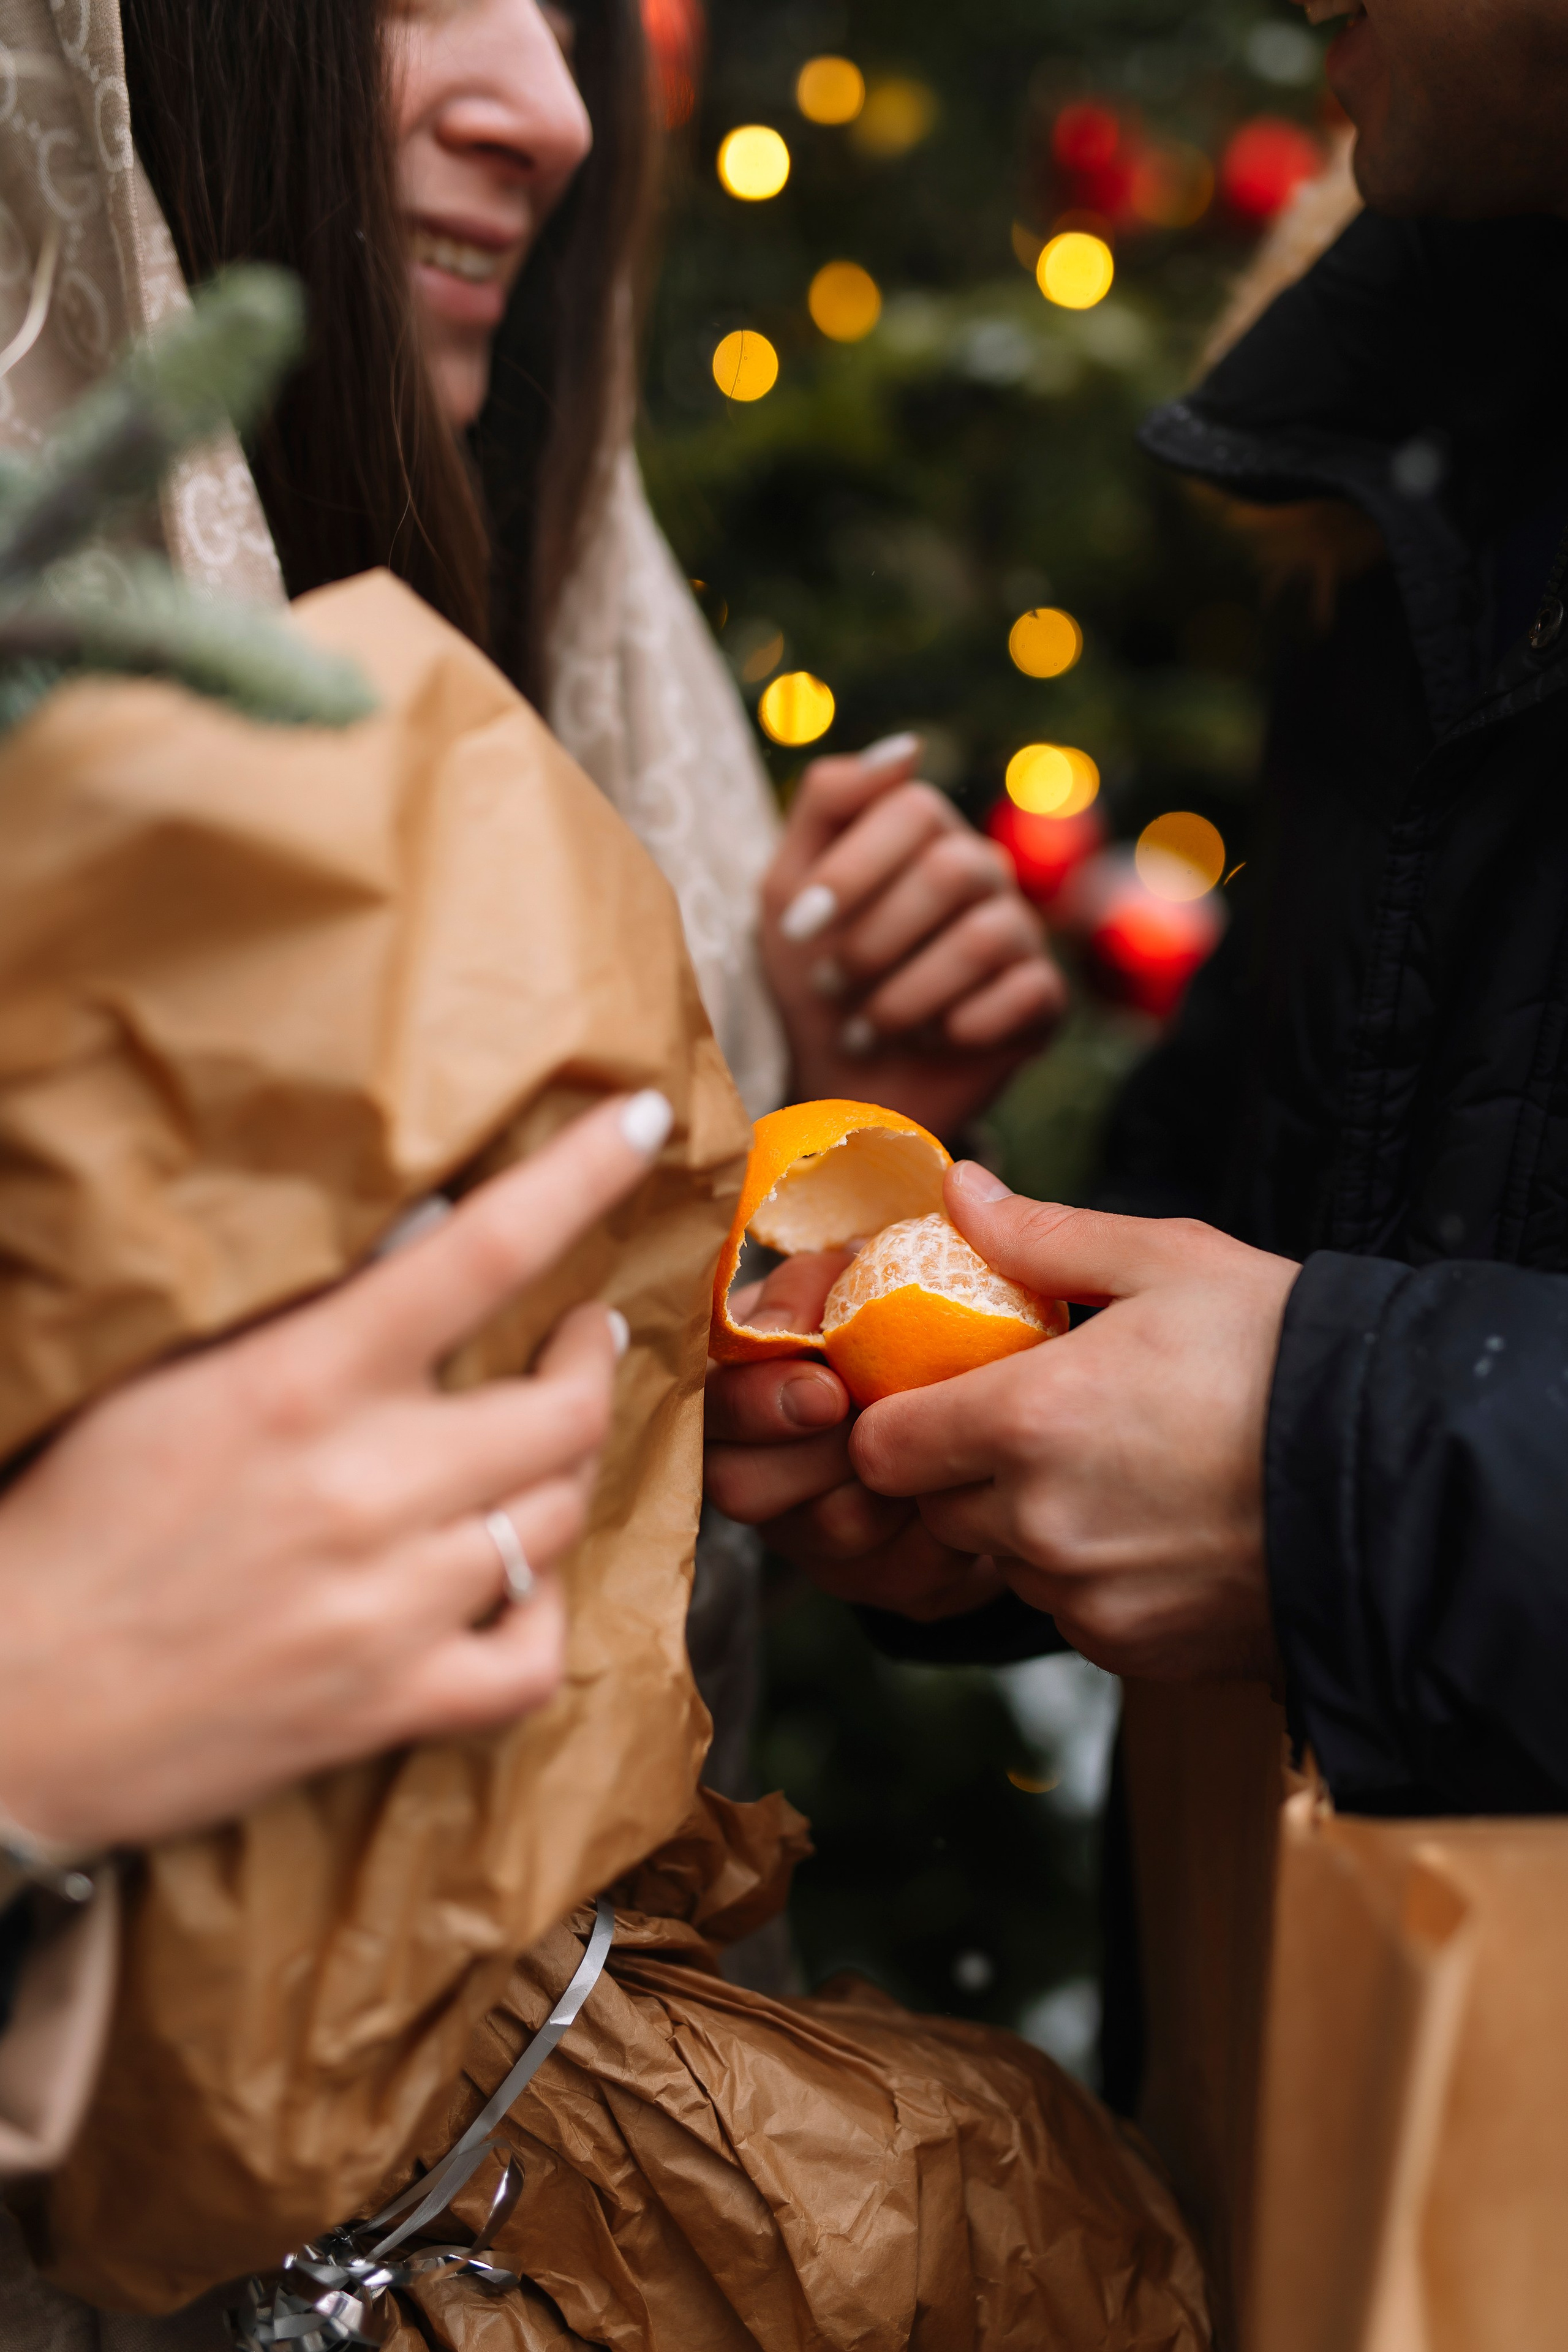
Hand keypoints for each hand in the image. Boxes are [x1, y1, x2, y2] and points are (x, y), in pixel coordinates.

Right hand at [0, 1091, 674, 1852]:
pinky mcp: (391, 1706)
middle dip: (589, 1359)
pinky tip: (514, 1584)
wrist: (4, 1707)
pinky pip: (533, 1658)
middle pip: (563, 1409)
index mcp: (302, 1383)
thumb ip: (297, 1311)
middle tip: (583, 1335)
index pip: (482, 1251)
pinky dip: (541, 1616)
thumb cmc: (69, 1521)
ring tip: (543, 1446)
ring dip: (566, 1472)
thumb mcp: (165, 1378)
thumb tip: (422, 1231)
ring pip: (558, 1518)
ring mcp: (390, 1607)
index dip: (581, 1176)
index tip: (646, 1124)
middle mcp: (367, 1488)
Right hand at [704, 1252, 1006, 1622]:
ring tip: (936, 1441)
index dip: (755, 1404)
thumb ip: (813, 1286)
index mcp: (734, 1385)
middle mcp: (751, 1466)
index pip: (705, 1406)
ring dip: (887, 1484)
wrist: (983, 1402)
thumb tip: (780, 1323)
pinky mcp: (872, 1578)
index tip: (827, 1390)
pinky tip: (965, 1487)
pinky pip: (899, 1572)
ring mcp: (807, 1533)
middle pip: (738, 1487)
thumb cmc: (900, 1318)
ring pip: (824, 1531)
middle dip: (815, 1456)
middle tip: (876, 1424)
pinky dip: (941, 1528)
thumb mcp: (853, 1279)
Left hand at [760, 735, 1066, 1139]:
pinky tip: (926, 1044)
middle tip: (829, 986)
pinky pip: (1025, 995)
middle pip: (951, 870)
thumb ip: (831, 802)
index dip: (852, 869)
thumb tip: (910, 746)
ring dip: (906, 995)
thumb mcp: (788, 887)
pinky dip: (959, 1029)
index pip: (912, 807)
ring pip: (986, 938)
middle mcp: (981, 871)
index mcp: (923, 834)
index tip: (798, 931)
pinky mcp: (1043, 1002)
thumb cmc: (809, 980)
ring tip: (865, 1031)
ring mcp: (1019, 934)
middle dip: (875, 940)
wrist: (837, 1088)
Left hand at [850, 1164, 1300, 1679]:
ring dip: (1029, 1526)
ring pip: (1004, 1564)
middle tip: (1042, 1423)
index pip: (884, 1447)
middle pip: (937, 1510)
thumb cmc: (1282, 1356)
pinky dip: (1091, 1577)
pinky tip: (1157, 1526)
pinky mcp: (1133, 1650)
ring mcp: (1086, 1597)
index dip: (902, 1420)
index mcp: (1027, 1421)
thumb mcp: (1169, 1261)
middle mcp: (1039, 1523)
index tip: (945, 1395)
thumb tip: (959, 1192)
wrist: (1402, 1477)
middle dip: (966, 1469)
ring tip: (1115, 1471)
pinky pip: (1070, 1613)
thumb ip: (1043, 1236)